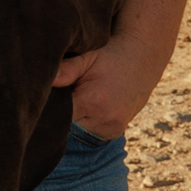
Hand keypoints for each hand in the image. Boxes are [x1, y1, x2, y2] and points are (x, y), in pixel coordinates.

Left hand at [52, 36, 170, 139]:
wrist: (141, 63)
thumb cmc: (110, 57)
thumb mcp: (89, 57)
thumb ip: (68, 69)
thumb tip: (48, 80)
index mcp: (93, 101)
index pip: (60, 115)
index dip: (52, 106)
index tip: (49, 96)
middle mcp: (103, 119)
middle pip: (67, 125)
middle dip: (63, 113)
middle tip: (67, 93)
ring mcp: (110, 129)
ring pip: (78, 131)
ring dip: (74, 119)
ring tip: (81, 98)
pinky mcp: (114, 133)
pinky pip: (90, 132)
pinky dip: (86, 122)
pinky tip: (90, 106)